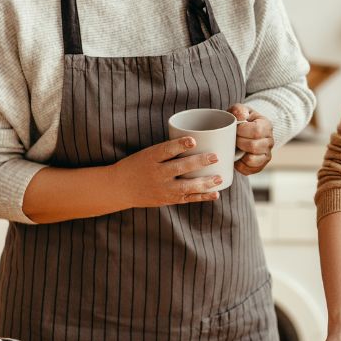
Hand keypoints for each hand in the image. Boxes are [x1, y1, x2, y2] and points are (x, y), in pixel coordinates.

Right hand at [109, 137, 223, 208]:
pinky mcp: (167, 200)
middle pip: (179, 168)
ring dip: (204, 183)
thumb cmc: (138, 165)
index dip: (179, 145)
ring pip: (186, 186)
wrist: (120, 188)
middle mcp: (156, 174)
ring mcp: (162, 189)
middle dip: (198, 163)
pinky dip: (202, 197)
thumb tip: (197, 141)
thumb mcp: (148, 153)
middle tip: (215, 156)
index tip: (193, 140)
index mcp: (150, 158)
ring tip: (219, 178)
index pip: (165, 150)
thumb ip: (168, 150)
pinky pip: (187, 199)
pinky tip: (215, 194)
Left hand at [229, 104, 273, 175]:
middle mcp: (270, 141)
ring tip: (236, 147)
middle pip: (254, 146)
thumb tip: (241, 117)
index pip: (256, 131)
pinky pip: (249, 169)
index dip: (241, 131)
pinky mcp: (260, 166)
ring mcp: (266, 155)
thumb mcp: (240, 110)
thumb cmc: (241, 120)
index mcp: (266, 125)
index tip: (235, 128)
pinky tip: (237, 157)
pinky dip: (240, 165)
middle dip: (239, 143)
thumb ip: (238, 110)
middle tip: (233, 138)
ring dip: (240, 154)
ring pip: (252, 160)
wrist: (245, 131)